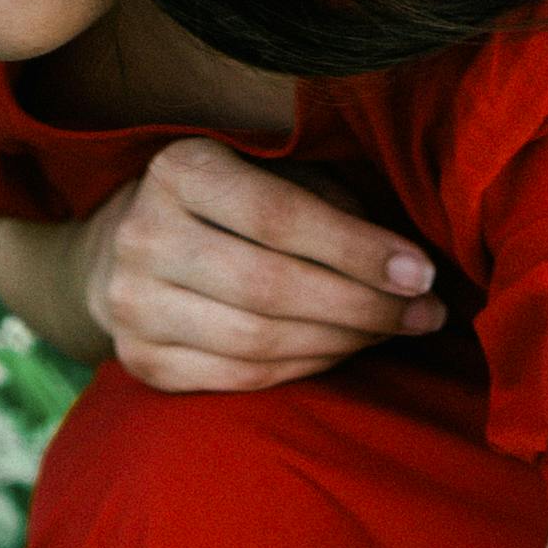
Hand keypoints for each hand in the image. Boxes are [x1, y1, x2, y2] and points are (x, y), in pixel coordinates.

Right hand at [77, 139, 447, 395]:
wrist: (124, 250)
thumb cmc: (228, 203)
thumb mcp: (268, 170)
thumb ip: (327, 203)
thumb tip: (409, 266)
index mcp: (179, 168)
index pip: (278, 217)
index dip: (356, 250)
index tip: (422, 273)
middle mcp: (142, 235)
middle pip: (269, 287)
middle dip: (362, 306)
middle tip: (423, 315)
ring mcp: (133, 306)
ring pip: (258, 342)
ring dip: (341, 342)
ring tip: (390, 332)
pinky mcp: (141, 362)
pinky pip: (241, 378)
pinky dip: (304, 370)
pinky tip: (341, 352)